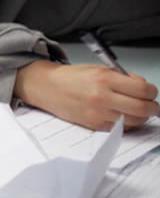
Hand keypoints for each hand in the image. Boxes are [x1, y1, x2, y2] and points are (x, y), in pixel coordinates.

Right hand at [13, 59, 158, 129]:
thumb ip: (122, 78)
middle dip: (152, 107)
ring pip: (134, 121)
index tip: (151, 91)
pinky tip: (122, 114)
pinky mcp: (95, 125)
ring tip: (137, 109)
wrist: (48, 87)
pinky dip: (127, 122)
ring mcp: (98, 114)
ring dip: (141, 116)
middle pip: (142, 108)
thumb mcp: (99, 69)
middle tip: (151, 105)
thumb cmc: (72, 77)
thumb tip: (143, 88)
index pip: (142, 89)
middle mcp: (102, 98)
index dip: (152, 91)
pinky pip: (121, 128)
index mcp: (104, 79)